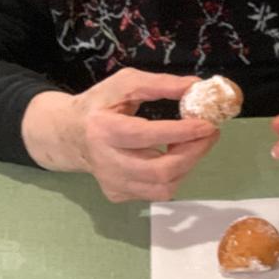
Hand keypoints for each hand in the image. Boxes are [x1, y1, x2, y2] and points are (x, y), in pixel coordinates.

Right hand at [21, 68, 218, 201]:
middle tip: (209, 135)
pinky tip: (173, 157)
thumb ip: (160, 84)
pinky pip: (157, 192)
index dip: (180, 132)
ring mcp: (112, 183)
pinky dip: (174, 175)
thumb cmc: (100, 105)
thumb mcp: (124, 83)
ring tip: (192, 144)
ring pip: (163, 187)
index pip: (145, 135)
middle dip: (193, 153)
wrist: (69, 135)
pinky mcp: (118, 194)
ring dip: (187, 165)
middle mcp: (105, 161)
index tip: (207, 124)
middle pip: (159, 170)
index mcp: (102, 129)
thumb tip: (196, 87)